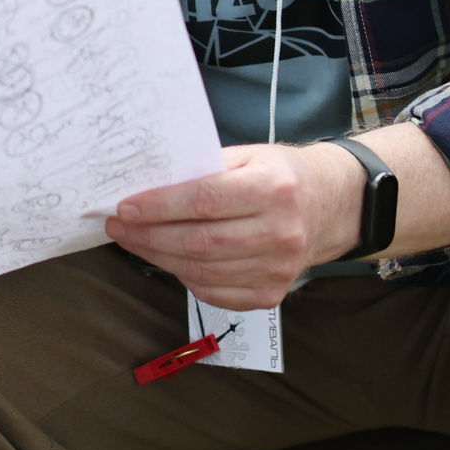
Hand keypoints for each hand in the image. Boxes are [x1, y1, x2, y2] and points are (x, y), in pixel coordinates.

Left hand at [102, 141, 363, 310]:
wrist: (331, 206)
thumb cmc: (281, 175)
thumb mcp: (248, 156)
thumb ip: (202, 170)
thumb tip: (146, 184)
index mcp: (273, 189)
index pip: (204, 201)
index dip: (159, 207)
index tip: (125, 207)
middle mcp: (279, 232)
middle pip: (199, 242)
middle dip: (148, 236)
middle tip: (118, 227)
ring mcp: (279, 268)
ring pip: (202, 272)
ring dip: (158, 258)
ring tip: (133, 242)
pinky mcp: (273, 293)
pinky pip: (216, 293)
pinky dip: (184, 279)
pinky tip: (166, 261)